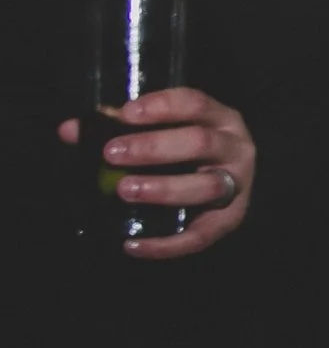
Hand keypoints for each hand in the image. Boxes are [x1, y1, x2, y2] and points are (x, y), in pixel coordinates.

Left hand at [55, 87, 255, 258]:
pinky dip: (166, 244)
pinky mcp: (229, 220)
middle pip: (200, 142)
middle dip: (154, 147)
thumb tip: (70, 130)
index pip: (195, 103)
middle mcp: (236, 148)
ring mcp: (238, 185)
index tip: (125, 115)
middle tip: (112, 154)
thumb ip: (119, 128)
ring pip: (206, 186)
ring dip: (163, 188)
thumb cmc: (186, 151)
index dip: (161, 107)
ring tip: (124, 190)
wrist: (227, 183)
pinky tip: (132, 244)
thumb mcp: (163, 131)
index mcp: (219, 118)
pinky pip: (200, 235)